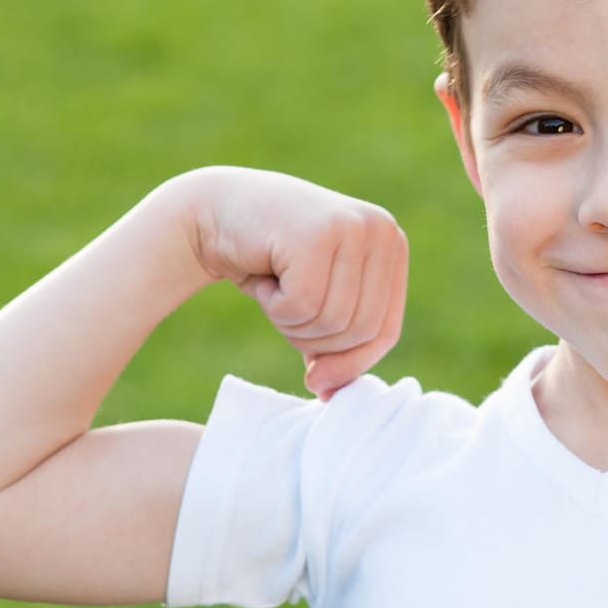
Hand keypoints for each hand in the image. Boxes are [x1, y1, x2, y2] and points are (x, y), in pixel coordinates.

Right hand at [186, 168, 408, 399]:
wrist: (214, 211)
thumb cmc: (270, 262)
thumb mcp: (318, 301)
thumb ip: (337, 344)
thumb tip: (337, 396)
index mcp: (393, 246)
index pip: (386, 331)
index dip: (350, 364)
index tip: (315, 380)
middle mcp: (382, 230)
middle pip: (361, 331)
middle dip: (315, 342)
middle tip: (285, 311)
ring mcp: (352, 227)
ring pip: (332, 321)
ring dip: (291, 322)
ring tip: (276, 286)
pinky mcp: (318, 233)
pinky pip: (303, 306)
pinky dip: (274, 305)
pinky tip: (265, 275)